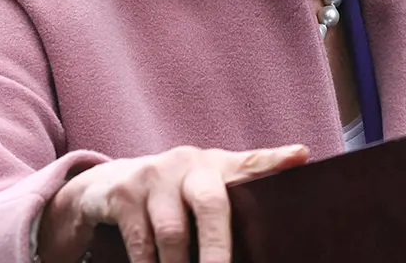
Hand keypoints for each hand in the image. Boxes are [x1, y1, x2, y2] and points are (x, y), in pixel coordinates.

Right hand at [40, 144, 309, 262]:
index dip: (275, 159)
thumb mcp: (199, 195)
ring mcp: (154, 175)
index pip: (250, 162)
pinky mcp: (124, 193)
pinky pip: (142, 243)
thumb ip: (228, 209)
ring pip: (174, 234)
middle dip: (220, 249)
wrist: (105, 186)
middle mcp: (188, 163)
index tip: (300, 156)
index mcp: (216, 166)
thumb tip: (265, 245)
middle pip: (212, 204)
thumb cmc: (170, 201)